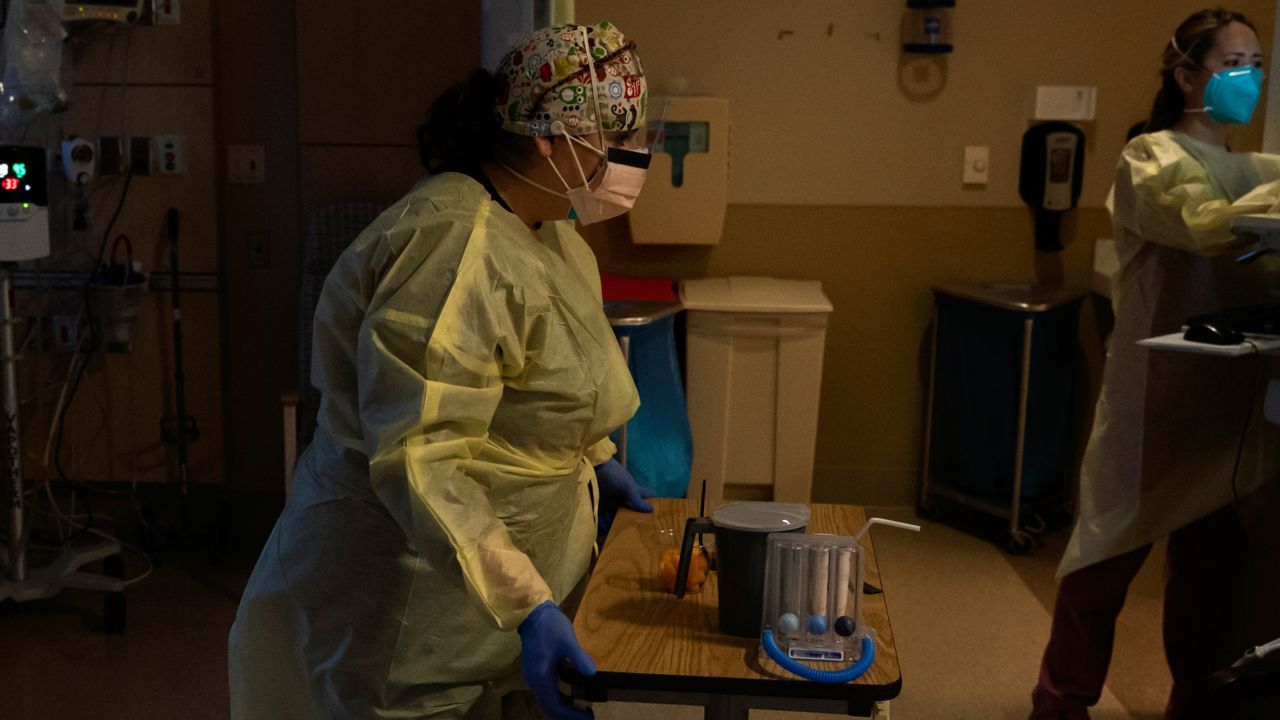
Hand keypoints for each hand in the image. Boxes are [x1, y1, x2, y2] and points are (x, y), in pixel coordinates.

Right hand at [518, 601, 595, 719]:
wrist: (532, 612)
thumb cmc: (550, 626)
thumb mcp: (567, 640)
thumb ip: (579, 657)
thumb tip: (592, 674)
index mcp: (541, 677)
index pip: (554, 705)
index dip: (571, 715)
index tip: (589, 715)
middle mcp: (534, 681)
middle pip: (548, 707)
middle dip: (566, 715)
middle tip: (587, 715)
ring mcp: (533, 676)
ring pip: (546, 700)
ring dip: (562, 708)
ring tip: (581, 709)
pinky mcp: (536, 670)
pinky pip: (546, 692)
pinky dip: (559, 698)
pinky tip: (571, 695)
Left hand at [594, 458, 654, 535]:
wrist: (592, 468)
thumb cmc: (613, 475)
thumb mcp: (627, 487)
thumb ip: (637, 499)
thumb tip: (652, 510)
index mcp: (633, 490)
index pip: (647, 496)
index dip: (654, 503)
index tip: (660, 516)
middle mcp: (624, 496)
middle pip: (632, 510)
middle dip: (635, 520)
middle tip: (639, 534)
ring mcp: (612, 501)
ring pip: (617, 515)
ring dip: (619, 524)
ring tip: (623, 536)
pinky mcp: (600, 504)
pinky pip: (602, 516)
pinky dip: (604, 524)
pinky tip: (606, 532)